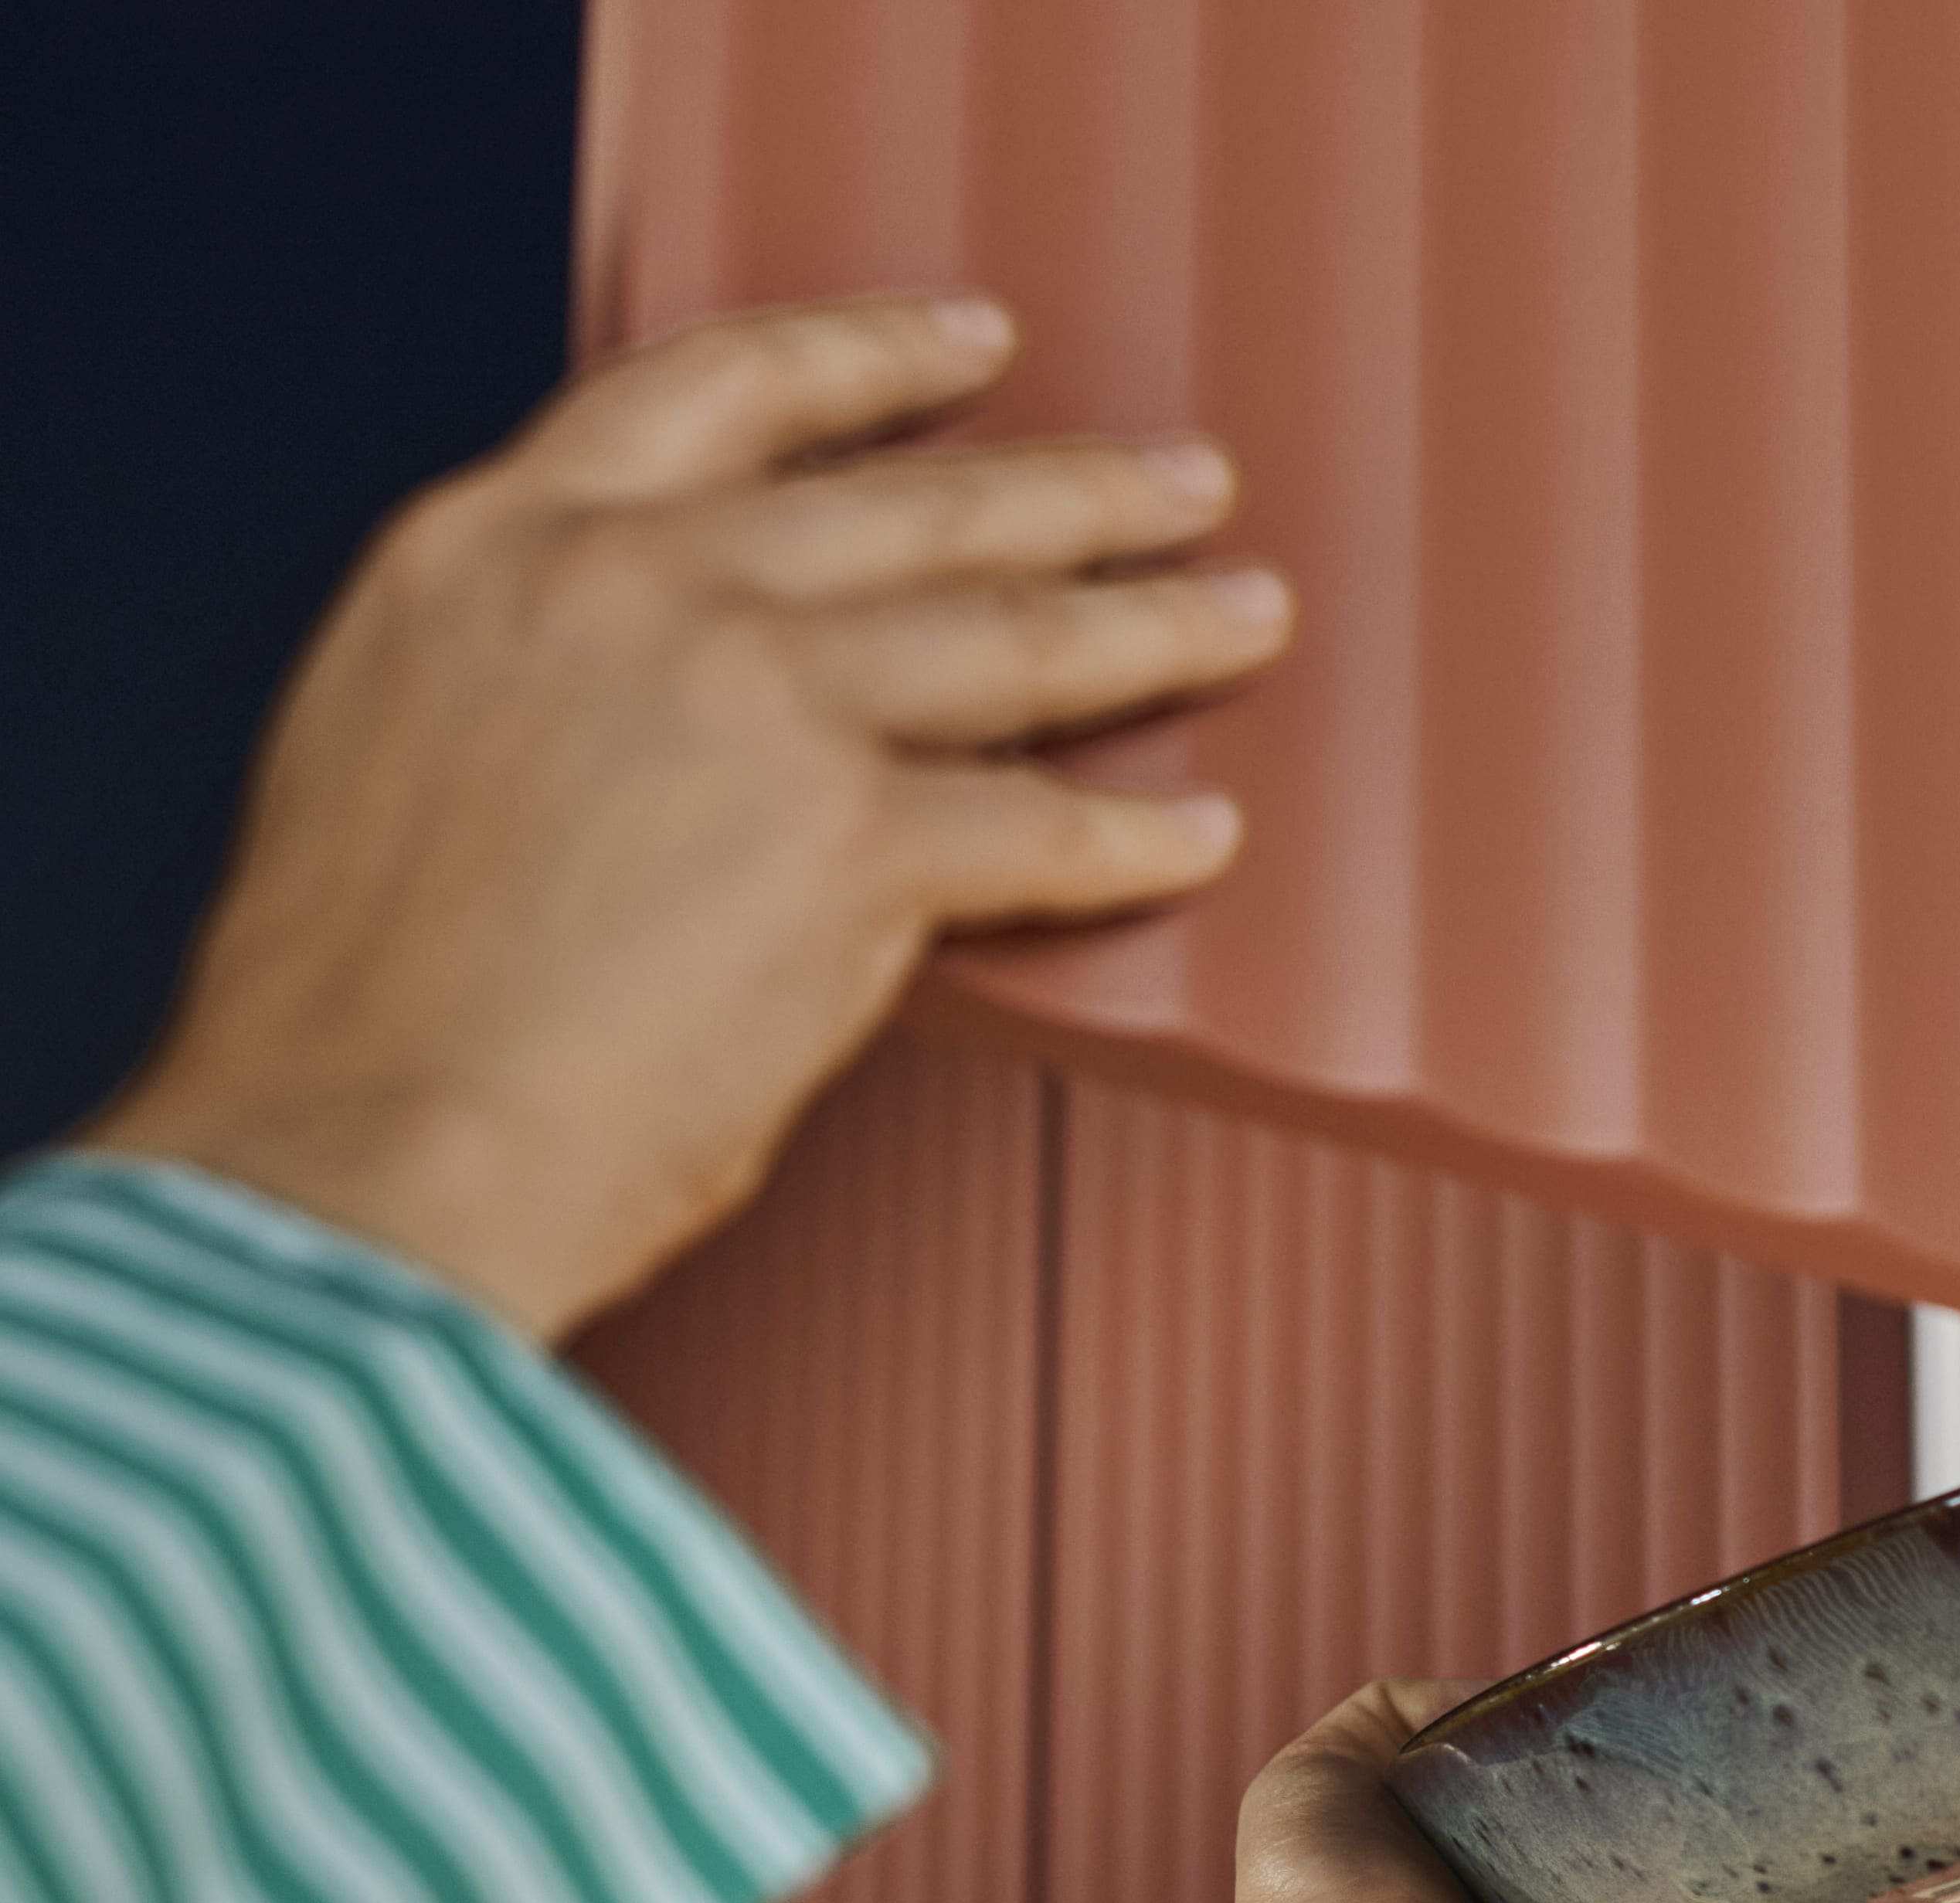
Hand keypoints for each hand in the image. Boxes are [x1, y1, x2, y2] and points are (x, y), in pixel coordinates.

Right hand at [91, 293, 1290, 1340]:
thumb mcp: (405, 744)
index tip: (971, 348)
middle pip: (908, 505)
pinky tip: (1203, 837)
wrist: (359, 1141)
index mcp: (500, 549)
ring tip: (1244, 613)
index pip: (715, 391)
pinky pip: (1039, 830)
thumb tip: (671, 720)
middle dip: (1071, 492)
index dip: (867, 363)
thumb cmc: (363, 1012)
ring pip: (1006, 635)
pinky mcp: (848, 845)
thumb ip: (550, 681)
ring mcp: (754, 702)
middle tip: (1180, 486)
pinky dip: (1138, 842)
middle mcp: (634, 585)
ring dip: (1150, 623)